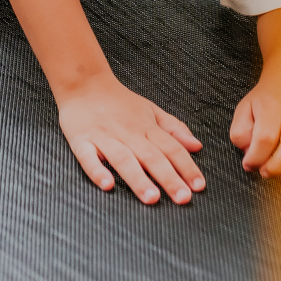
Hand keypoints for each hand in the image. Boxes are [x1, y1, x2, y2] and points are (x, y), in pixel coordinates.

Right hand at [59, 74, 205, 204]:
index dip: (187, 167)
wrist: (84, 83)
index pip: (172, 148)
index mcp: (146, 127)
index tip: (199, 186)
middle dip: (168, 178)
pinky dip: (97, 171)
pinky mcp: (81, 141)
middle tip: (182, 198)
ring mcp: (104, 137)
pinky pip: (88, 158)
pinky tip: (107, 184)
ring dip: (138, 179)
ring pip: (124, 159)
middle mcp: (128, 133)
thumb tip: (197, 146)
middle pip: (152, 157)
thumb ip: (174, 129)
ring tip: (151, 198)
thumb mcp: (151, 110)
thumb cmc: (118, 101)